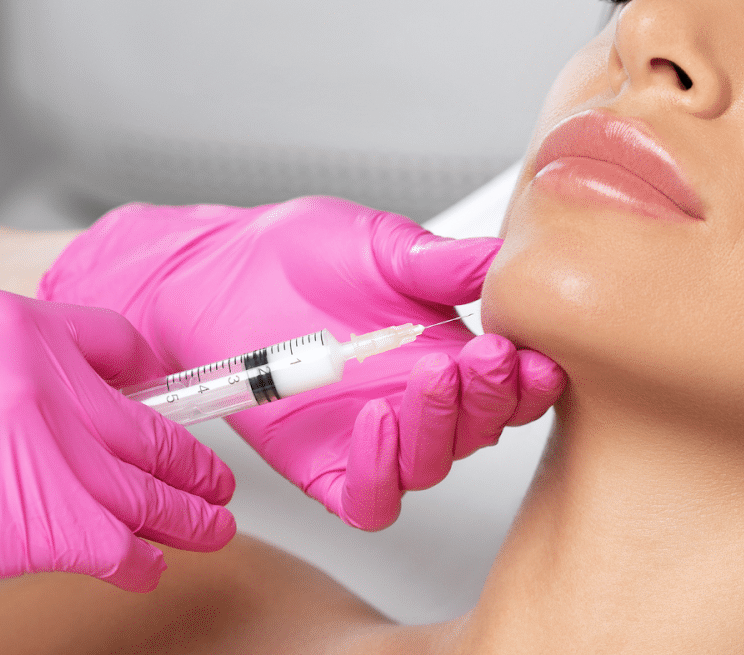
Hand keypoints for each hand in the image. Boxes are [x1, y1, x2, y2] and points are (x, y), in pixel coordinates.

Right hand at [0, 291, 234, 589]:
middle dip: (191, 460)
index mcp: (18, 322)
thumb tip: (39, 421)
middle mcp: (48, 377)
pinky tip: (143, 567)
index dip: (156, 385)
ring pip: (150, 487)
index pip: (124, 346)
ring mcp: (51, 445)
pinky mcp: (41, 517)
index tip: (172, 407)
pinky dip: (139, 560)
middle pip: (152, 424)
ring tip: (209, 527)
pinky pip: (119, 542)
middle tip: (213, 479)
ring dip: (187, 516)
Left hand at [39, 196, 564, 528]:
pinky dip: (382, 473)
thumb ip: (443, 262)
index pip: (511, 385)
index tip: (524, 350)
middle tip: (486, 358)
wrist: (215, 272)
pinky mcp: (326, 468)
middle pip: (482, 429)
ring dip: (442, 429)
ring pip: (433, 466)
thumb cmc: (296, 255)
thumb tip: (508, 261)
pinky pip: (369, 498)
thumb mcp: (382, 245)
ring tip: (432, 377)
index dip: (527, 377)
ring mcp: (374, 439)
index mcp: (448, 352)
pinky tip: (376, 422)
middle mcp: (418, 404)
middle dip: (491, 398)